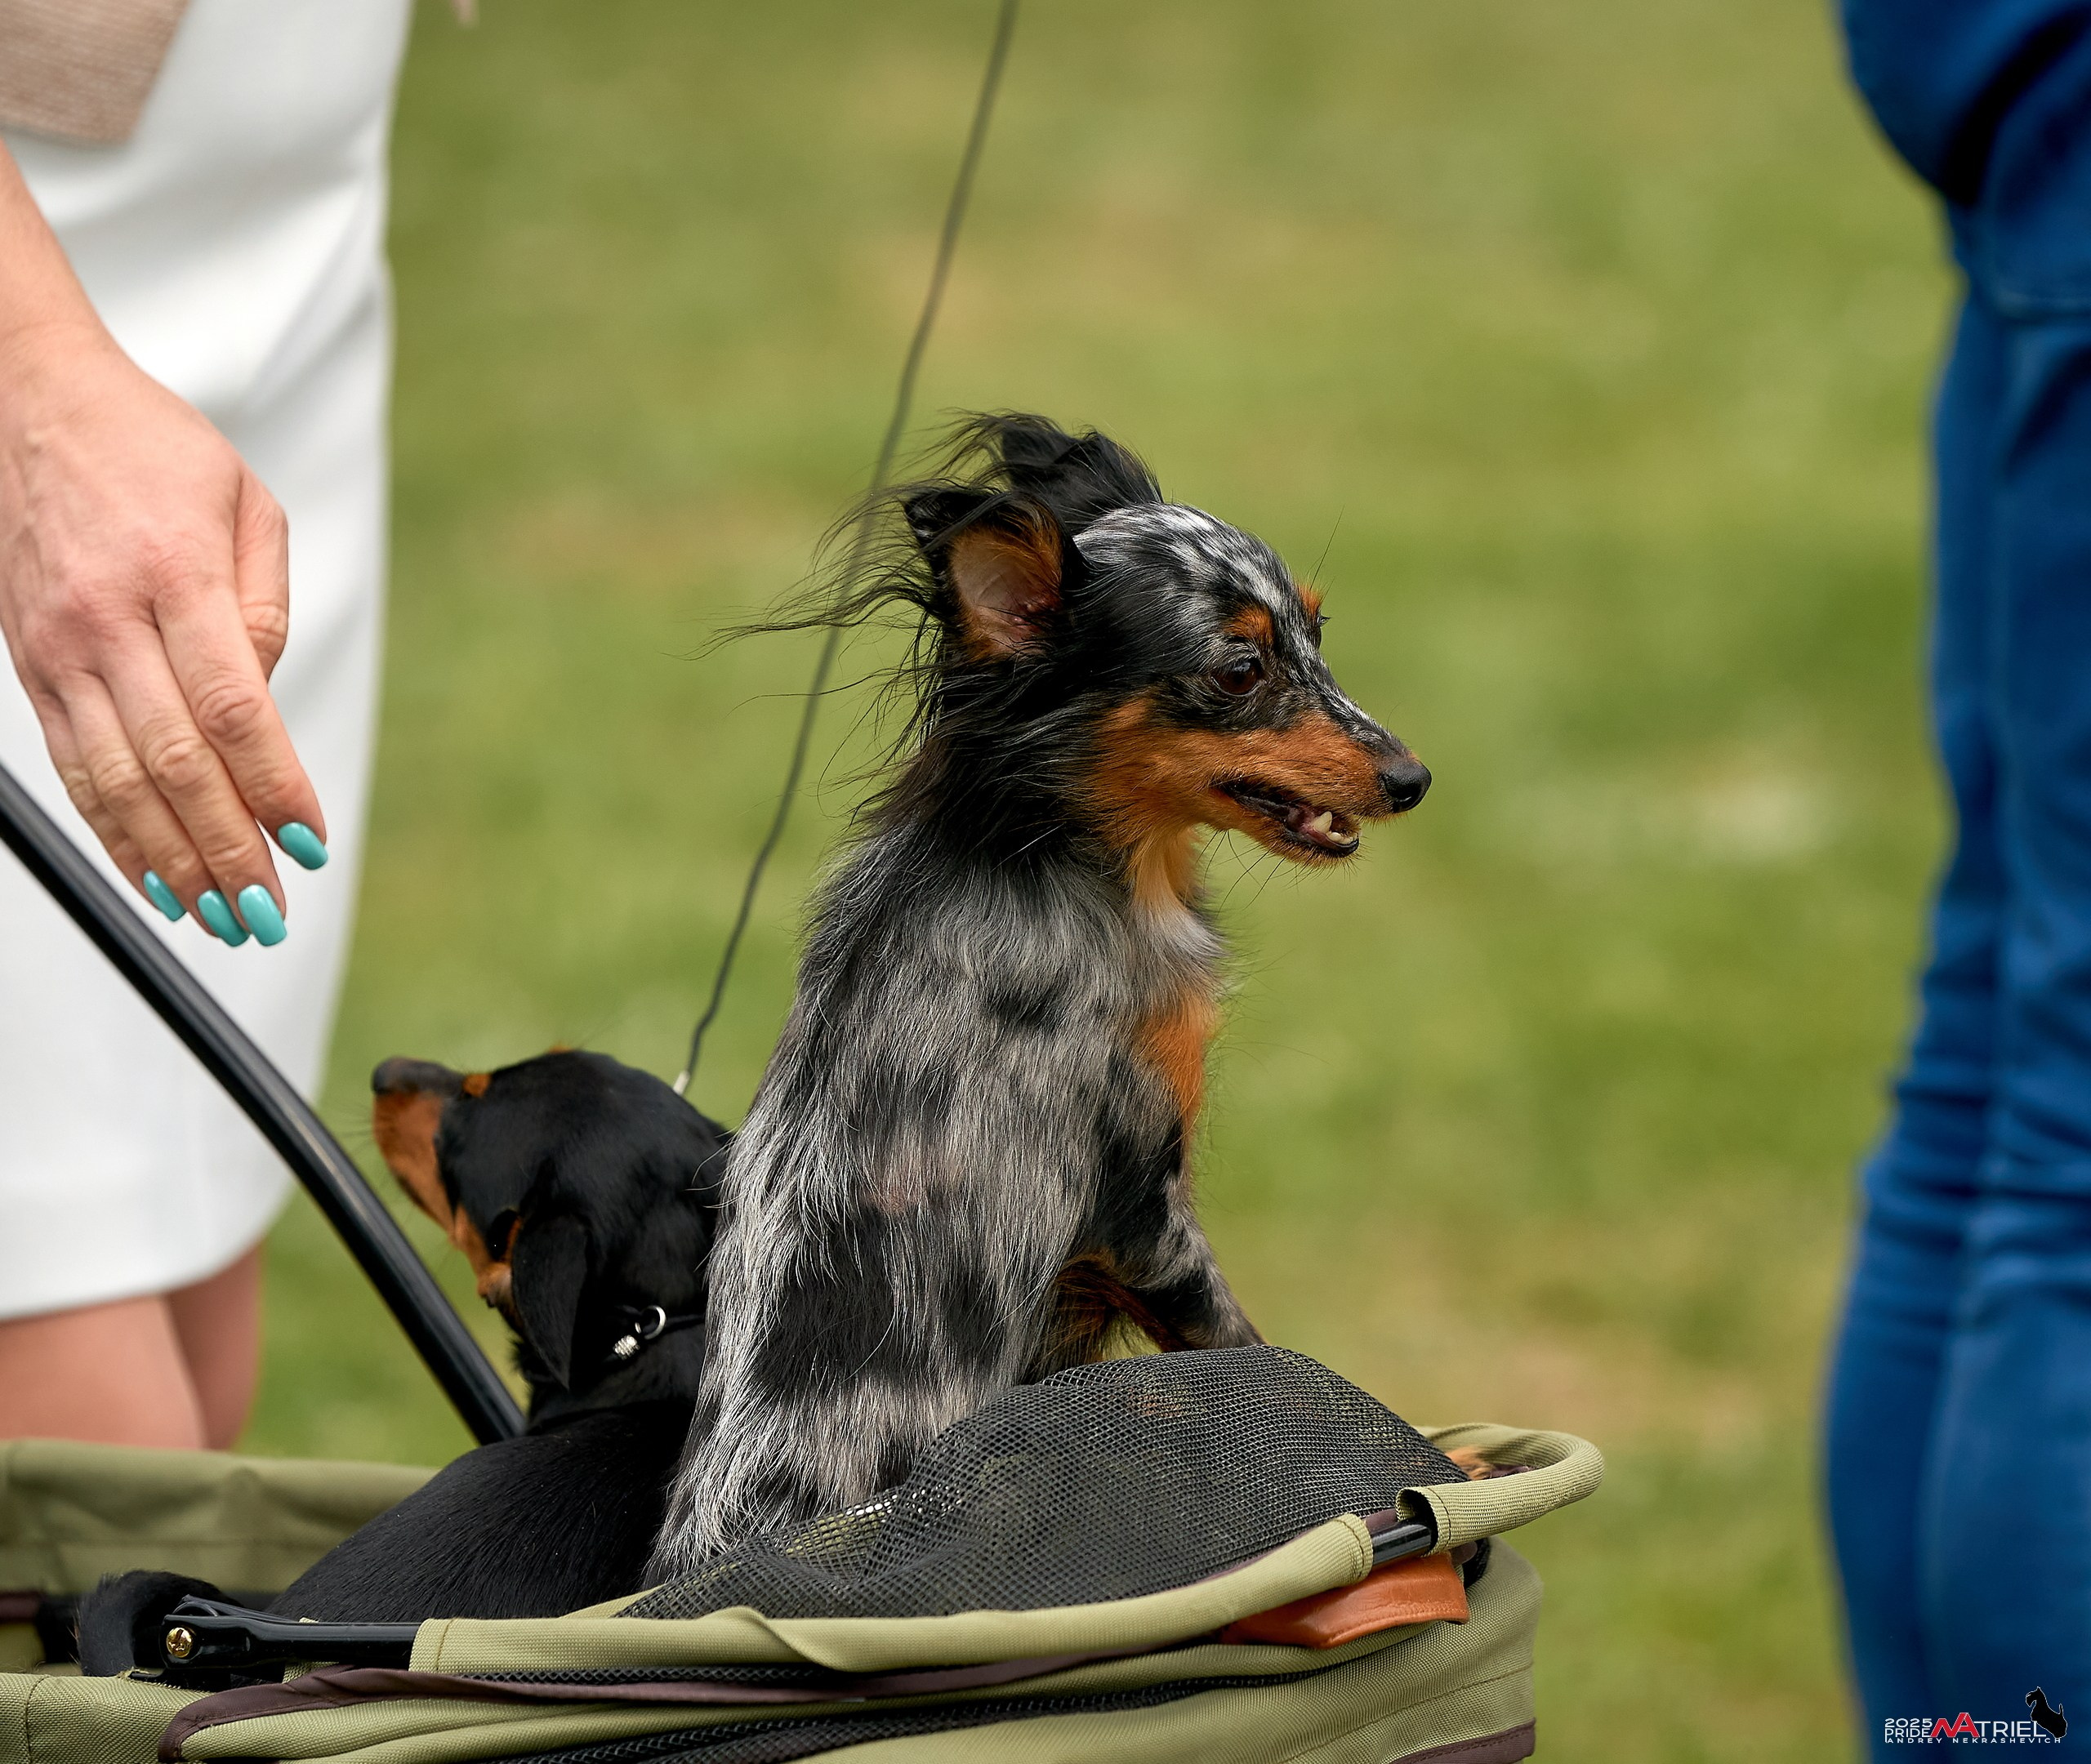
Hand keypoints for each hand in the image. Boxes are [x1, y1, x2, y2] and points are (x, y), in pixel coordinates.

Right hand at [0, 319, 323, 942]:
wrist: (33, 405)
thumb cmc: (155, 451)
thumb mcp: (246, 505)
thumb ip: (264, 607)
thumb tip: (265, 705)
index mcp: (176, 574)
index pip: (234, 708)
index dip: (272, 786)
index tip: (307, 843)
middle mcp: (107, 620)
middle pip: (174, 761)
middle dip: (225, 849)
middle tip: (267, 913)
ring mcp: (59, 649)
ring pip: (115, 780)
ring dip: (170, 861)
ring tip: (220, 919)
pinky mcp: (30, 666)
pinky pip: (74, 767)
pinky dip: (113, 831)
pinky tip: (152, 876)